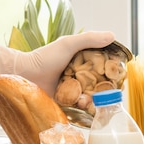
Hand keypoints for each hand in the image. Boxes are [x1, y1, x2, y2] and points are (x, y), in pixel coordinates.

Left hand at [0, 31, 115, 96]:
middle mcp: (80, 76)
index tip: (117, 76)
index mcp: (82, 61)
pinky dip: (84, 106)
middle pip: (100, 84)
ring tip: (88, 98)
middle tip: (106, 92)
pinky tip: (81, 102)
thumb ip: (90, 39)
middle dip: (105, 89)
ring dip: (95, 99)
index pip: (103, 67)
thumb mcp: (68, 44)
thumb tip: (113, 36)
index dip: (111, 72)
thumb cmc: (45, 57)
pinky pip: (81, 107)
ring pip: (92, 97)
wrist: (25, 75)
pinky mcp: (67, 102)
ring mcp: (73, 90)